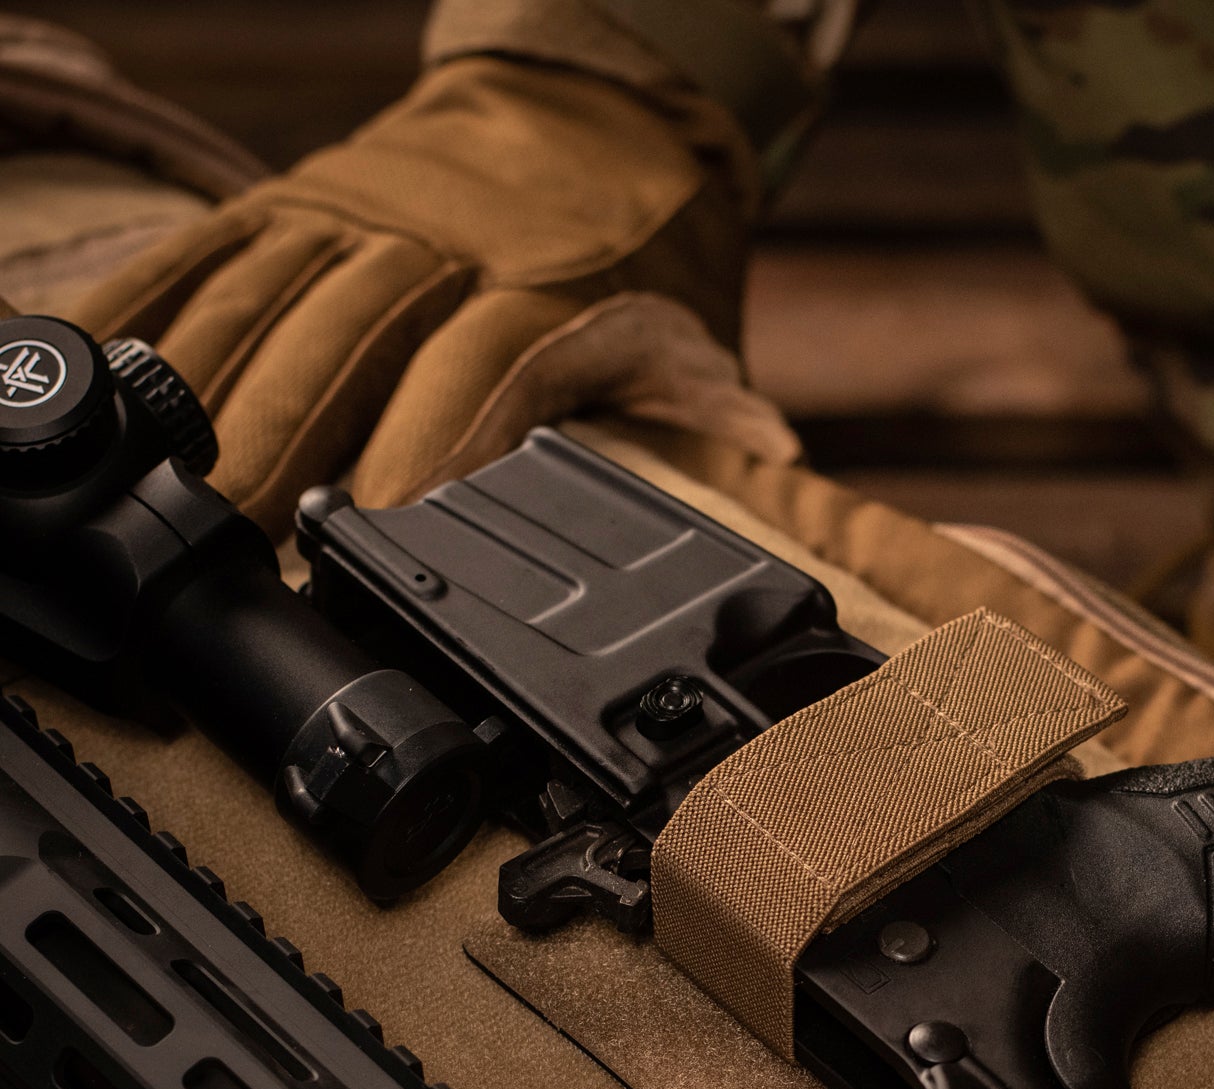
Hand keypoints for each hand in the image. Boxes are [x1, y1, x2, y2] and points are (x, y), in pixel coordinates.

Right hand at [69, 50, 754, 533]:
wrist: (596, 90)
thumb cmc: (641, 234)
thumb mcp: (694, 322)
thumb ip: (710, 406)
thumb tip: (775, 469)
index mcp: (537, 292)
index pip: (470, 382)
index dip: (422, 458)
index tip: (379, 536)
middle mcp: (434, 250)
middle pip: (346, 354)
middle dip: (288, 453)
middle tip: (242, 547)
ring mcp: (357, 217)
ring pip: (268, 307)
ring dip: (215, 401)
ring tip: (173, 492)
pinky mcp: (303, 195)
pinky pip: (217, 247)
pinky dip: (158, 298)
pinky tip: (115, 359)